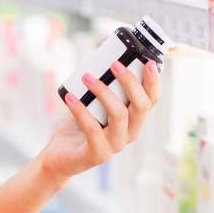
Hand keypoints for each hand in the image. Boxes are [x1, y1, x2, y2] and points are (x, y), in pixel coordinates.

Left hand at [39, 59, 160, 183]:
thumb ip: (102, 87)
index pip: (151, 101)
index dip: (153, 82)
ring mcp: (115, 146)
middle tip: (114, 64)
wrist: (59, 155)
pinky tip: (70, 98)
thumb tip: (102, 57)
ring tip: (86, 77)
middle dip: (130, 82)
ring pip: (120, 115)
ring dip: (103, 92)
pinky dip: (81, 110)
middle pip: (141, 107)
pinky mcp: (98, 154)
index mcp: (133, 120)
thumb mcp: (93, 104)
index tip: (149, 62)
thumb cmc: (78, 126)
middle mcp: (129, 134)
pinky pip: (93, 129)